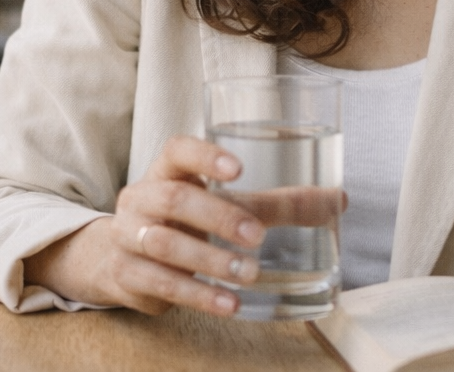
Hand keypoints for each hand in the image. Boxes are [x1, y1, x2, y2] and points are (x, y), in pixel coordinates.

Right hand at [22, 135, 267, 316]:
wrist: (117, 257)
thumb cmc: (180, 222)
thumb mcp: (218, 205)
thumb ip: (274, 204)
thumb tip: (337, 200)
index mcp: (166, 171)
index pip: (177, 150)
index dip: (204, 156)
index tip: (238, 169)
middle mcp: (141, 198)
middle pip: (173, 198)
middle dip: (218, 217)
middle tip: (258, 235)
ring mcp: (129, 236)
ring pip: (163, 243)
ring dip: (210, 261)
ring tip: (249, 274)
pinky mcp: (127, 274)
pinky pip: (161, 284)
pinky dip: (198, 295)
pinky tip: (228, 303)